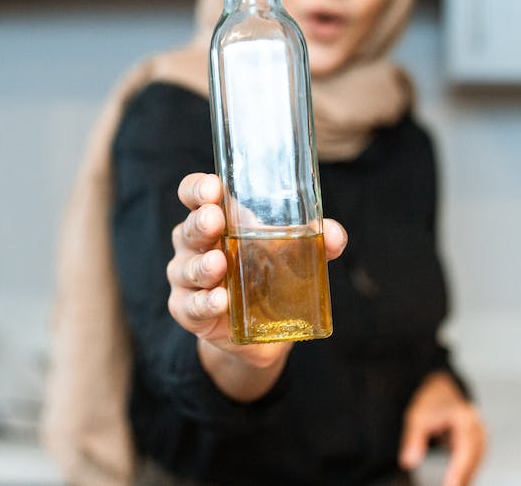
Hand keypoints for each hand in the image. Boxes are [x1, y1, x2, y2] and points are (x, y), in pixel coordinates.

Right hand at [169, 172, 347, 400]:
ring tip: (219, 264)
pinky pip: (192, 306)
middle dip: (200, 223)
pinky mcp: (188, 310)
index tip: (213, 188)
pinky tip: (220, 301)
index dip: (197, 189)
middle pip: (187, 228)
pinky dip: (205, 303)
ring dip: (202, 266)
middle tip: (216, 220)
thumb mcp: (291, 255)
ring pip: (186, 268)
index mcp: (215, 220)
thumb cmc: (267, 277)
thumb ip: (314, 241)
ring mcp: (187, 278)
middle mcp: (194, 245)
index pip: (195, 195)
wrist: (258, 332)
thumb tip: (334, 235)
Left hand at [398, 371, 486, 485]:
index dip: (459, 470)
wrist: (442, 391)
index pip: (466, 449)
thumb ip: (413, 440)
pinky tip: (456, 484)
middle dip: (463, 477)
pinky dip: (465, 474)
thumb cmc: (431, 404)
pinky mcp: (478, 445)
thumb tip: (409, 462)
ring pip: (476, 463)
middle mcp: (477, 427)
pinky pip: (474, 462)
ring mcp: (480, 436)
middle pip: (474, 459)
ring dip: (466, 477)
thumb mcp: (417, 417)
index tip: (451, 485)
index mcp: (465, 418)